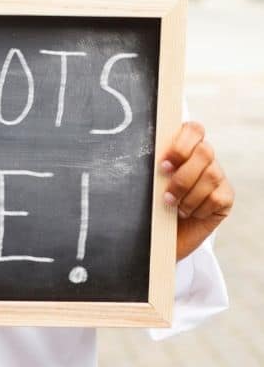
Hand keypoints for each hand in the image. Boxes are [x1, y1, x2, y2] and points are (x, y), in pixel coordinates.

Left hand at [161, 121, 233, 260]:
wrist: (161, 237)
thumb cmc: (151, 203)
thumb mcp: (149, 181)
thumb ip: (152, 164)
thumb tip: (140, 152)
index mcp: (185, 146)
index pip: (193, 129)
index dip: (181, 145)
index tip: (163, 164)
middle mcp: (205, 158)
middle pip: (205, 152)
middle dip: (183, 175)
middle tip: (166, 193)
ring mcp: (218, 177)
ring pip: (211, 175)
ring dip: (187, 195)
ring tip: (172, 205)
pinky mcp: (226, 197)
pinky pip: (216, 197)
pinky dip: (198, 208)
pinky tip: (187, 213)